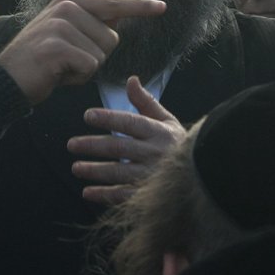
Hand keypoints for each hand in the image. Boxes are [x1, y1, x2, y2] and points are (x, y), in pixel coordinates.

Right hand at [0, 0, 164, 104]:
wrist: (6, 78)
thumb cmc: (41, 61)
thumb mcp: (66, 34)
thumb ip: (90, 23)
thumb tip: (120, 18)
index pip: (113, 2)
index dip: (140, 7)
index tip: (162, 6)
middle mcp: (67, 6)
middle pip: (112, 38)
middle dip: (96, 56)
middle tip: (67, 59)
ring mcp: (61, 24)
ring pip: (102, 55)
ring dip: (86, 69)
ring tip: (60, 66)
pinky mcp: (57, 46)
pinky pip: (90, 67)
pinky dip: (78, 78)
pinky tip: (57, 74)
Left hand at [67, 76, 184, 204]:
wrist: (203, 173)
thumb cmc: (178, 143)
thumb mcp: (166, 120)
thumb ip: (146, 101)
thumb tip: (130, 79)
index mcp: (158, 132)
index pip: (130, 122)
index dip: (108, 118)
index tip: (87, 116)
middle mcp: (155, 153)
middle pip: (119, 147)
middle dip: (93, 146)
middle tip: (71, 144)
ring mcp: (152, 175)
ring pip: (119, 173)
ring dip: (96, 171)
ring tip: (76, 168)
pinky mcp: (149, 194)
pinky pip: (124, 195)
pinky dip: (105, 195)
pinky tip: (88, 192)